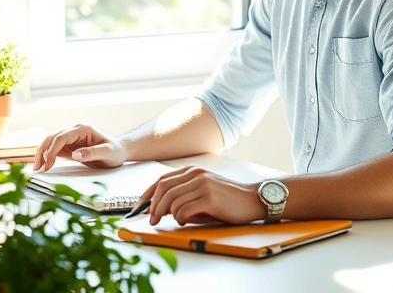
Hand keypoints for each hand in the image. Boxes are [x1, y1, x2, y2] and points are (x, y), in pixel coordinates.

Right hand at [32, 125, 128, 170]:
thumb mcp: (107, 153)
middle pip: (52, 138)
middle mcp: (75, 131)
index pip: (61, 137)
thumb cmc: (115, 151)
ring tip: (37, 168)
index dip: (52, 150)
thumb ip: (92, 153)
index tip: (48, 164)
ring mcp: (71, 138)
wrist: (119, 151)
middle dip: (42, 152)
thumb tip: (75, 154)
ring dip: (41, 154)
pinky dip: (46, 156)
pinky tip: (43, 166)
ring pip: (50, 143)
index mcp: (83, 129)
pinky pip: (53, 149)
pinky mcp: (69, 147)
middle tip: (38, 168)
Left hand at [138, 166, 266, 225]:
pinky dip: (180, 218)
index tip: (139, 208)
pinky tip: (184, 221)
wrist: (253, 200)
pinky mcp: (210, 198)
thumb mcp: (203, 192)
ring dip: (167, 214)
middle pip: (163, 188)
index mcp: (193, 171)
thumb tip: (161, 209)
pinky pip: (184, 210)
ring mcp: (203, 185)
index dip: (147, 194)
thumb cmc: (228, 199)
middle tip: (151, 220)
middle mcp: (196, 174)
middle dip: (153, 206)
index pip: (162, 180)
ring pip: (172, 200)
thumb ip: (184, 196)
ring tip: (170, 221)